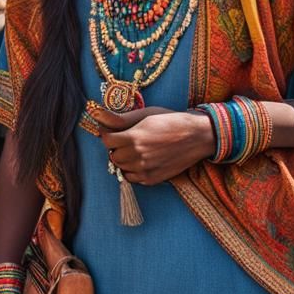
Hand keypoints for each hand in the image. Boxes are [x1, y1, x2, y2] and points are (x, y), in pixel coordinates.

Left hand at [93, 105, 215, 184]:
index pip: (107, 141)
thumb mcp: (146, 114)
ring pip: (121, 168)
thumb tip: (96, 114)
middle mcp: (138, 155)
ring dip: (125, 159)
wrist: (197, 137)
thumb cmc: (172, 121)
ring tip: (139, 149)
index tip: (115, 132)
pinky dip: (134, 170)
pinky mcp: (152, 179)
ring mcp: (145, 169)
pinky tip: (144, 160)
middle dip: (118, 148)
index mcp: (134, 137)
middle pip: (113, 155)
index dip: (109, 135)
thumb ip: (119, 118)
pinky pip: (132, 178)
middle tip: (130, 140)